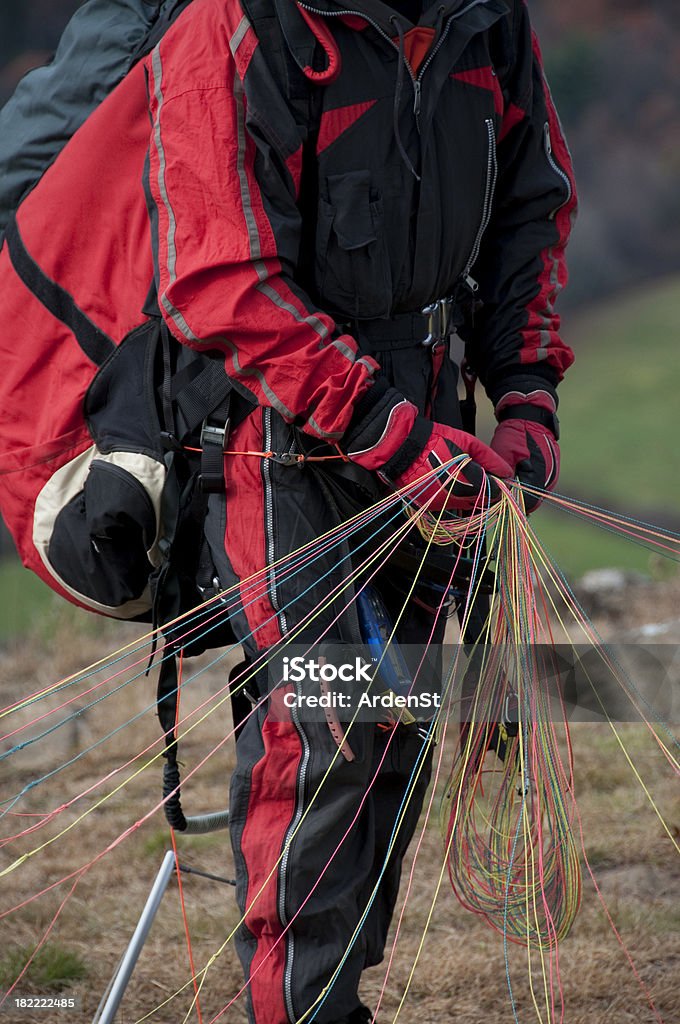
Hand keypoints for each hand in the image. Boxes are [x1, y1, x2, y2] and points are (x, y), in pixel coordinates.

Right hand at [343, 381, 511, 511]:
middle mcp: (457, 497)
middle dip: (485, 491)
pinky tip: (447, 482)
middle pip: (481, 502)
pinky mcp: (430, 507)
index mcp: (468, 480)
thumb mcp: (467, 443)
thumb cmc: (435, 441)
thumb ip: (490, 458)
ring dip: (469, 496)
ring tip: (461, 477)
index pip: (495, 493)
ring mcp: (442, 504)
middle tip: (481, 476)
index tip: (498, 478)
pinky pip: (449, 506)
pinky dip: (453, 497)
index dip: (499, 486)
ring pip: (465, 506)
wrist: (402, 448)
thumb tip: (507, 471)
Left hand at [490, 401, 559, 511]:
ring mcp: (551, 475)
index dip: (510, 504)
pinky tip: (515, 479)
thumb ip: (503, 477)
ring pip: (535, 494)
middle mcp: (549, 480)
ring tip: (506, 487)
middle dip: (516, 500)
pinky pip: (537, 485)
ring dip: (521, 493)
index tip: (497, 501)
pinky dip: (526, 485)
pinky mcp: (550, 471)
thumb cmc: (515, 433)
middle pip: (531, 501)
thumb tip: (497, 494)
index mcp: (539, 477)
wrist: (530, 415)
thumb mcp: (504, 456)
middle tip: (500, 495)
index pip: (526, 503)